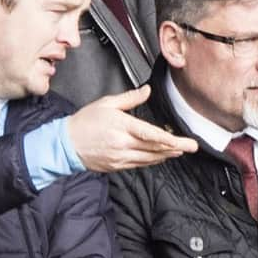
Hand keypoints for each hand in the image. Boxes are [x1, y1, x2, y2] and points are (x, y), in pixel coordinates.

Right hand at [67, 85, 197, 171]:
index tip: (183, 141)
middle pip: (154, 148)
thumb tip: (147, 91)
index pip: (151, 134)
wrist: (66, 144)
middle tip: (192, 146)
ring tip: (180, 150)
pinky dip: (153, 160)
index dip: (169, 139)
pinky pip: (140, 164)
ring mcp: (120, 157)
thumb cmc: (85, 121)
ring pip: (149, 158)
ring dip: (166, 155)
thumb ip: (130, 98)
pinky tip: (161, 157)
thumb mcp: (107, 103)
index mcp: (121, 126)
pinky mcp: (117, 166)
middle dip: (175, 147)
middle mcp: (123, 144)